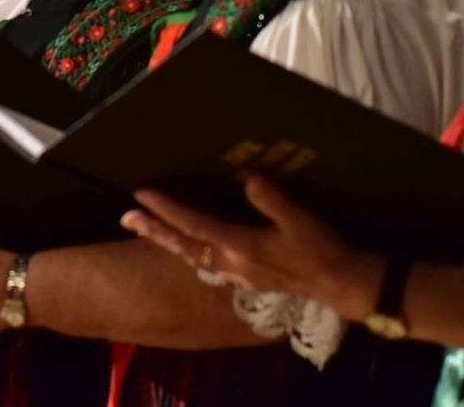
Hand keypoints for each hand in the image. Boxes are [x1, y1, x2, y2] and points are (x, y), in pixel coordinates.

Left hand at [124, 175, 384, 321]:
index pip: (193, 225)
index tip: (142, 193)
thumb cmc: (319, 249)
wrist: (338, 285)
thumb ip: (270, 198)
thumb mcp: (299, 219)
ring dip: (165, 241)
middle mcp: (230, 264)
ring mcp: (235, 275)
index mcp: (239, 247)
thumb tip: (246, 178)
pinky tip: (184, 247)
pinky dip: (187, 251)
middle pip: (182, 245)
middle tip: (125, 217)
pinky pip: (204, 264)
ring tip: (142, 229)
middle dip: (153, 230)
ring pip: (190, 256)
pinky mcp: (244, 280)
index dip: (166, 208)